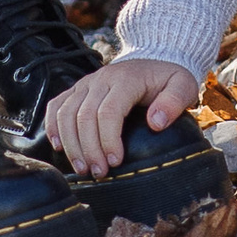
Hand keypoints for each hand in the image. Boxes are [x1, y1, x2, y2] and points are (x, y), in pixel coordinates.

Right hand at [45, 60, 200, 176]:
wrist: (153, 63)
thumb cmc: (168, 80)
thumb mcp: (184, 86)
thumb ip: (174, 101)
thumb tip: (155, 123)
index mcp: (126, 79)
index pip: (108, 111)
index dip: (108, 140)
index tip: (115, 162)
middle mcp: (102, 79)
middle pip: (84, 116)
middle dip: (88, 149)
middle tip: (98, 173)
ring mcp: (86, 83)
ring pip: (66, 114)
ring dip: (71, 144)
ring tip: (82, 169)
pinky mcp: (77, 90)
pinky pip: (56, 106)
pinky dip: (53, 127)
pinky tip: (59, 148)